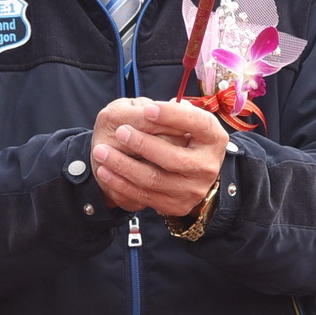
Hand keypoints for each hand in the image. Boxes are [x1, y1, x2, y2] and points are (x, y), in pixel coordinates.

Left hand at [92, 98, 227, 218]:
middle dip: (142, 144)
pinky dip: (121, 184)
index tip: (148, 109)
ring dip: (123, 166)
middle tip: (120, 131)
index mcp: (213, 137)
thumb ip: (170, 111)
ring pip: (154, 179)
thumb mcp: (182, 118)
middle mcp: (208, 165)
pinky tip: (105, 171)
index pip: (197, 123)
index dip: (172, 116)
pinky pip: (144, 197)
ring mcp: (194, 189)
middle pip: (173, 157)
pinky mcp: (178, 205)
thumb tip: (151, 110)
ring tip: (101, 152)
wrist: (188, 172)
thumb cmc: (179, 136)